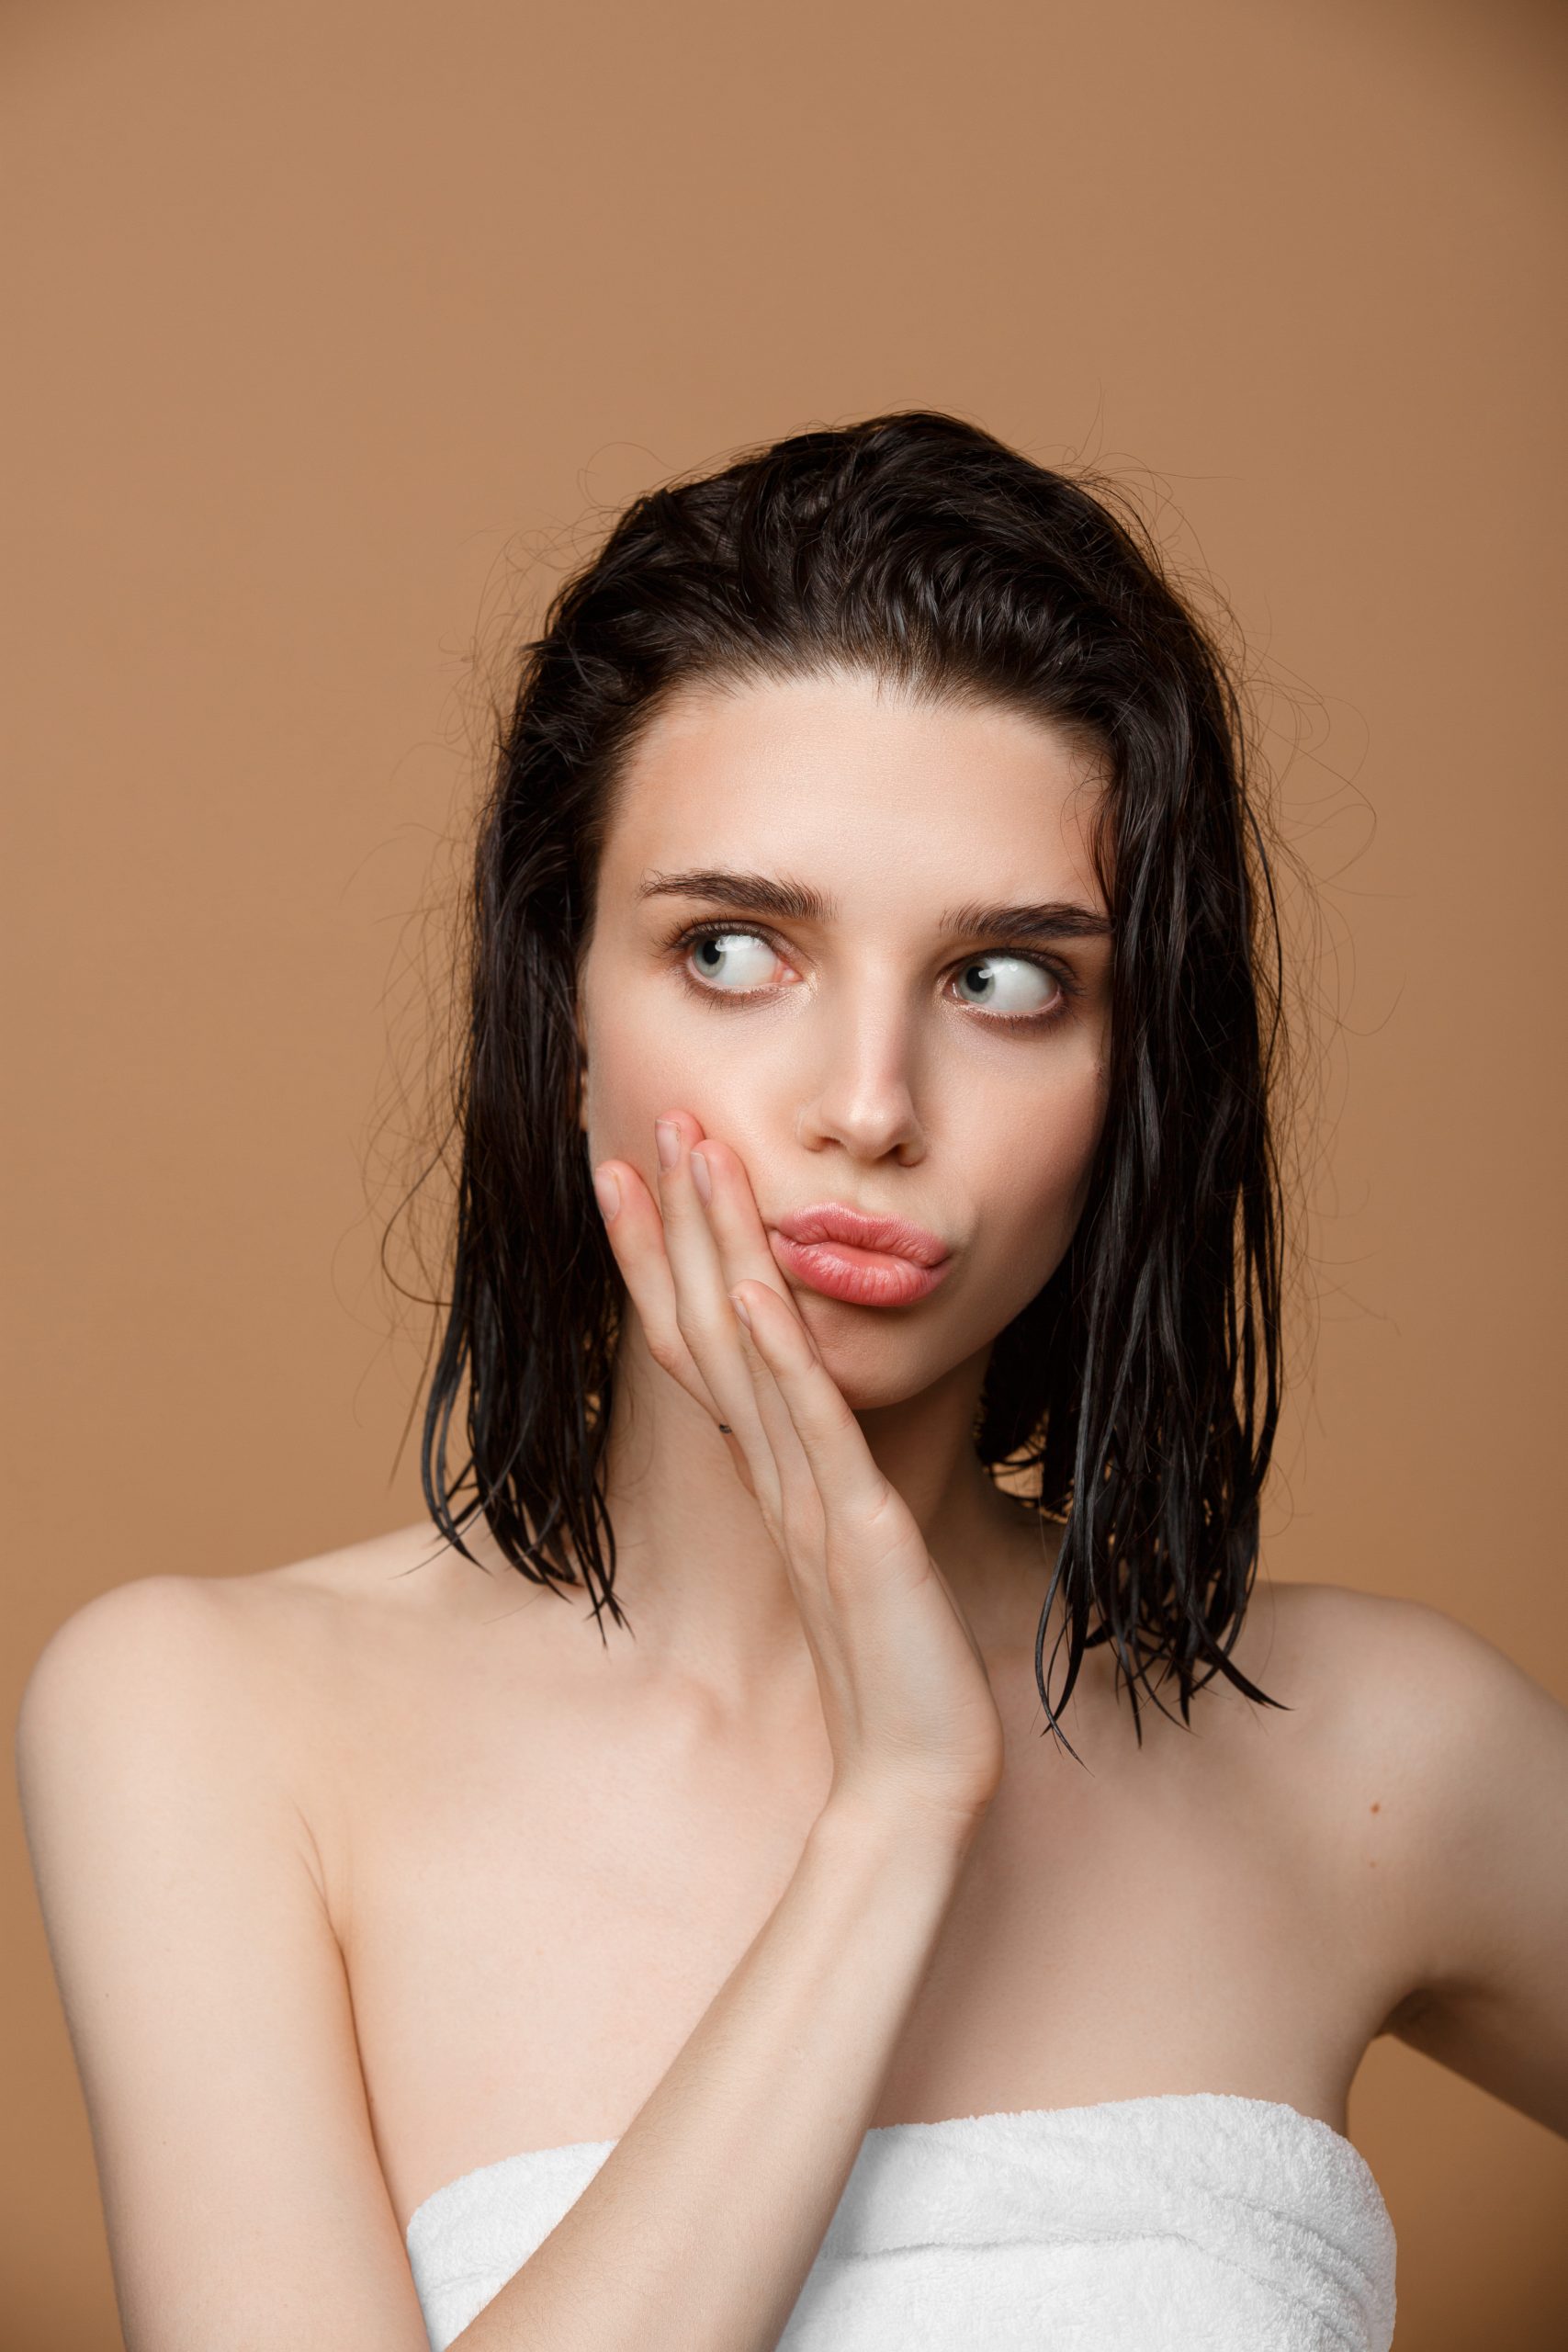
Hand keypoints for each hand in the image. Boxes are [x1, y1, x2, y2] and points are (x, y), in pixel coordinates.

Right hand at [592, 1111, 1005, 1835]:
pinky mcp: (855, 1531)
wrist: (916, 1778)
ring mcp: (806, 1500)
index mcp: (770, 1476)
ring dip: (716, 1252)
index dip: (660, 1261)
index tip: (635, 1177)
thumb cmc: (891, 1671)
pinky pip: (808, 1428)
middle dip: (678, 1225)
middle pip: (703, 1328)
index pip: (697, 1345)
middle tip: (652, 1127)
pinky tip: (753, 1286)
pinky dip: (778, 1354)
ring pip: (745, 1356)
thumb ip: (819, 1486)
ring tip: (696, 1162)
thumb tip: (805, 1429)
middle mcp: (773, 1476)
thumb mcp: (848, 1553)